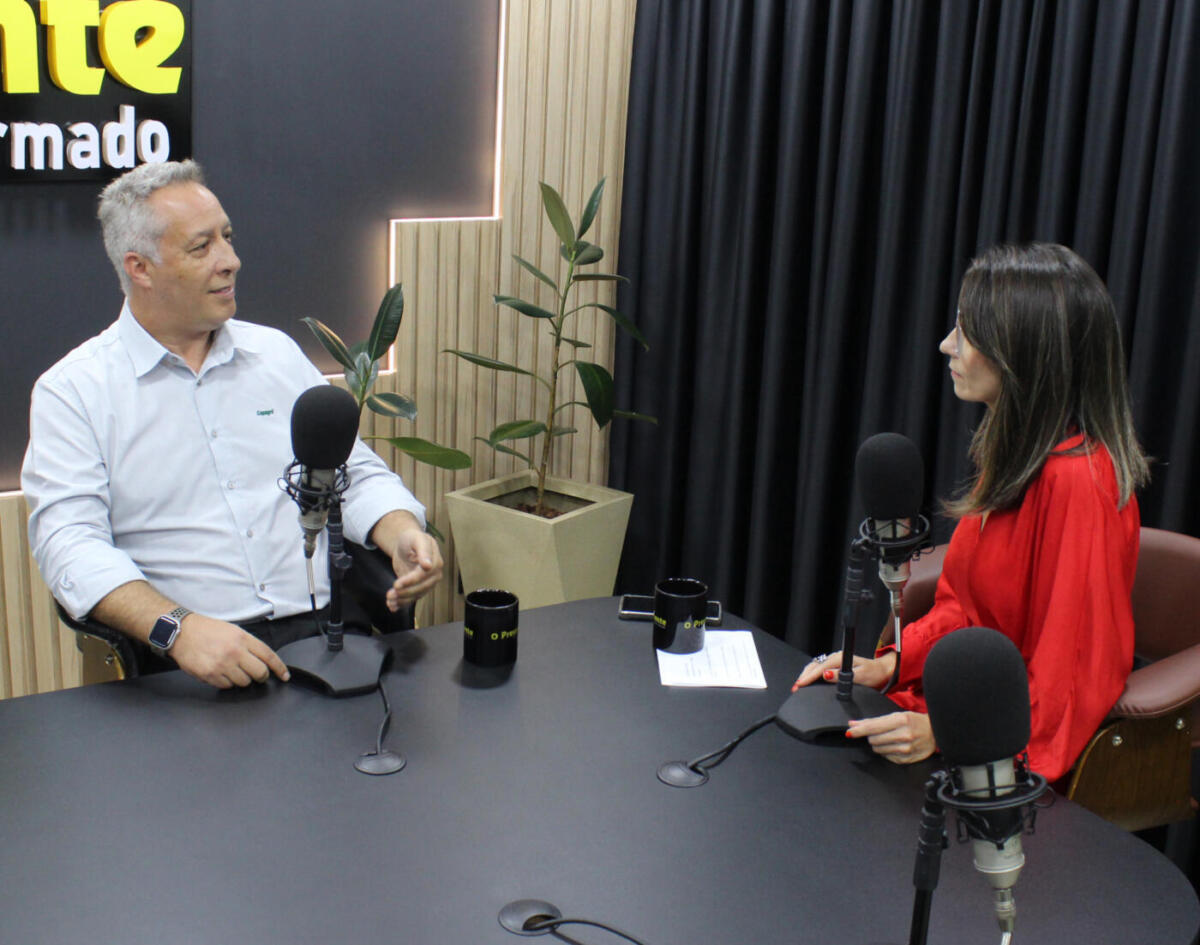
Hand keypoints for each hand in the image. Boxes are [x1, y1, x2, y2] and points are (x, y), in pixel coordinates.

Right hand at [169, 614, 289, 688]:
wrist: (183, 633)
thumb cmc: (208, 631)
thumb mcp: (233, 631)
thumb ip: (249, 645)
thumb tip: (264, 661)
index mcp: (243, 638)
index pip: (269, 656)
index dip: (279, 668)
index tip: (284, 675)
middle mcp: (235, 652)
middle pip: (260, 673)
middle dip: (261, 676)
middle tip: (257, 675)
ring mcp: (223, 665)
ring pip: (244, 682)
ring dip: (242, 679)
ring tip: (232, 669)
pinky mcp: (210, 675)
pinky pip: (227, 686)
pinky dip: (227, 682)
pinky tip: (220, 672)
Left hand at [386, 527, 443, 609]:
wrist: (405, 545)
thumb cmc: (412, 539)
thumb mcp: (416, 538)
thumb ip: (423, 550)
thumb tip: (428, 566)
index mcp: (436, 562)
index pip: (424, 575)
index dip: (411, 580)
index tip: (397, 584)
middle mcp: (434, 575)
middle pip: (421, 588)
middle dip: (405, 592)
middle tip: (391, 593)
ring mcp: (426, 583)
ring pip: (416, 595)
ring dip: (402, 600)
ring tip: (389, 600)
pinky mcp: (417, 588)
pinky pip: (411, 598)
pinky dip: (401, 604)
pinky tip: (392, 606)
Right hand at [791, 650, 896, 691]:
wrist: (881, 671)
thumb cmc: (873, 674)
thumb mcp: (860, 676)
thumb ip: (842, 676)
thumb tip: (826, 675)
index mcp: (840, 658)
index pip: (820, 668)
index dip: (809, 677)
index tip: (800, 684)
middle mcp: (835, 658)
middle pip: (814, 666)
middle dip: (803, 677)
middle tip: (795, 688)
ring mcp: (834, 661)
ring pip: (815, 667)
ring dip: (806, 675)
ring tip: (798, 686)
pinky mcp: (834, 666)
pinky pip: (819, 669)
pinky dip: (811, 675)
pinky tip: (807, 681)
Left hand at [845, 711, 935, 764]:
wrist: (934, 732)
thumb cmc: (914, 721)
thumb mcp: (896, 715)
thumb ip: (873, 720)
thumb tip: (853, 724)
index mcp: (901, 720)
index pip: (873, 727)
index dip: (859, 730)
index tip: (849, 732)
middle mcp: (904, 735)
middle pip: (873, 739)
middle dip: (871, 736)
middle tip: (879, 732)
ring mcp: (906, 749)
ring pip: (878, 749)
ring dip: (878, 744)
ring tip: (889, 738)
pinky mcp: (907, 759)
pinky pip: (886, 757)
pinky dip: (886, 751)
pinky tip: (894, 746)